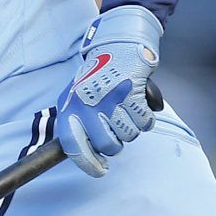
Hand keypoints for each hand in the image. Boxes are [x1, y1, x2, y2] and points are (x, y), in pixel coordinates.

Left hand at [53, 4, 160, 176]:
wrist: (118, 45)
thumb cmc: (98, 77)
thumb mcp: (78, 98)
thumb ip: (80, 126)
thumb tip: (90, 159)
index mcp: (69, 106)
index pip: (73, 147)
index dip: (88, 164)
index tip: (101, 170)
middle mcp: (86, 104)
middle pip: (107, 145)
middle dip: (116, 143)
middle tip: (117, 129)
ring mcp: (109, 98)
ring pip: (128, 135)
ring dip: (132, 128)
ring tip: (126, 110)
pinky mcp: (131, 92)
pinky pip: (144, 122)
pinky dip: (146, 118)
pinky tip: (139, 103)